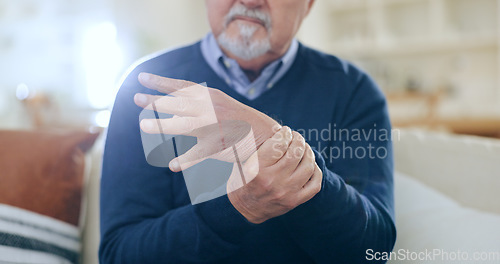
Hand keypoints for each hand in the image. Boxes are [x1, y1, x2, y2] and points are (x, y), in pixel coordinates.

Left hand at [134, 73, 279, 171]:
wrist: (266, 136)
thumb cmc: (238, 121)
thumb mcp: (219, 104)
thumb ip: (197, 104)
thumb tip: (170, 107)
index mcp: (211, 97)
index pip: (182, 86)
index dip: (161, 82)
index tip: (142, 78)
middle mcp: (212, 109)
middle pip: (179, 103)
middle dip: (156, 102)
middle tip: (137, 99)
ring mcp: (215, 128)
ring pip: (184, 126)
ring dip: (162, 126)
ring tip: (143, 125)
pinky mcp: (219, 146)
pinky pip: (198, 154)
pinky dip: (185, 160)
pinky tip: (172, 164)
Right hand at [227, 126, 322, 223]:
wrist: (243, 210)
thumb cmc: (243, 179)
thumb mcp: (242, 161)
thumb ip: (255, 144)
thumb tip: (274, 127)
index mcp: (256, 169)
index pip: (279, 144)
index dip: (285, 133)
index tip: (285, 131)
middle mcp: (272, 181)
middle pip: (295, 153)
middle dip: (298, 140)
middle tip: (296, 137)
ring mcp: (285, 193)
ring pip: (307, 166)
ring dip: (308, 153)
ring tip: (304, 148)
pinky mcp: (294, 202)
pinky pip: (314, 184)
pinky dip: (316, 171)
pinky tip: (310, 164)